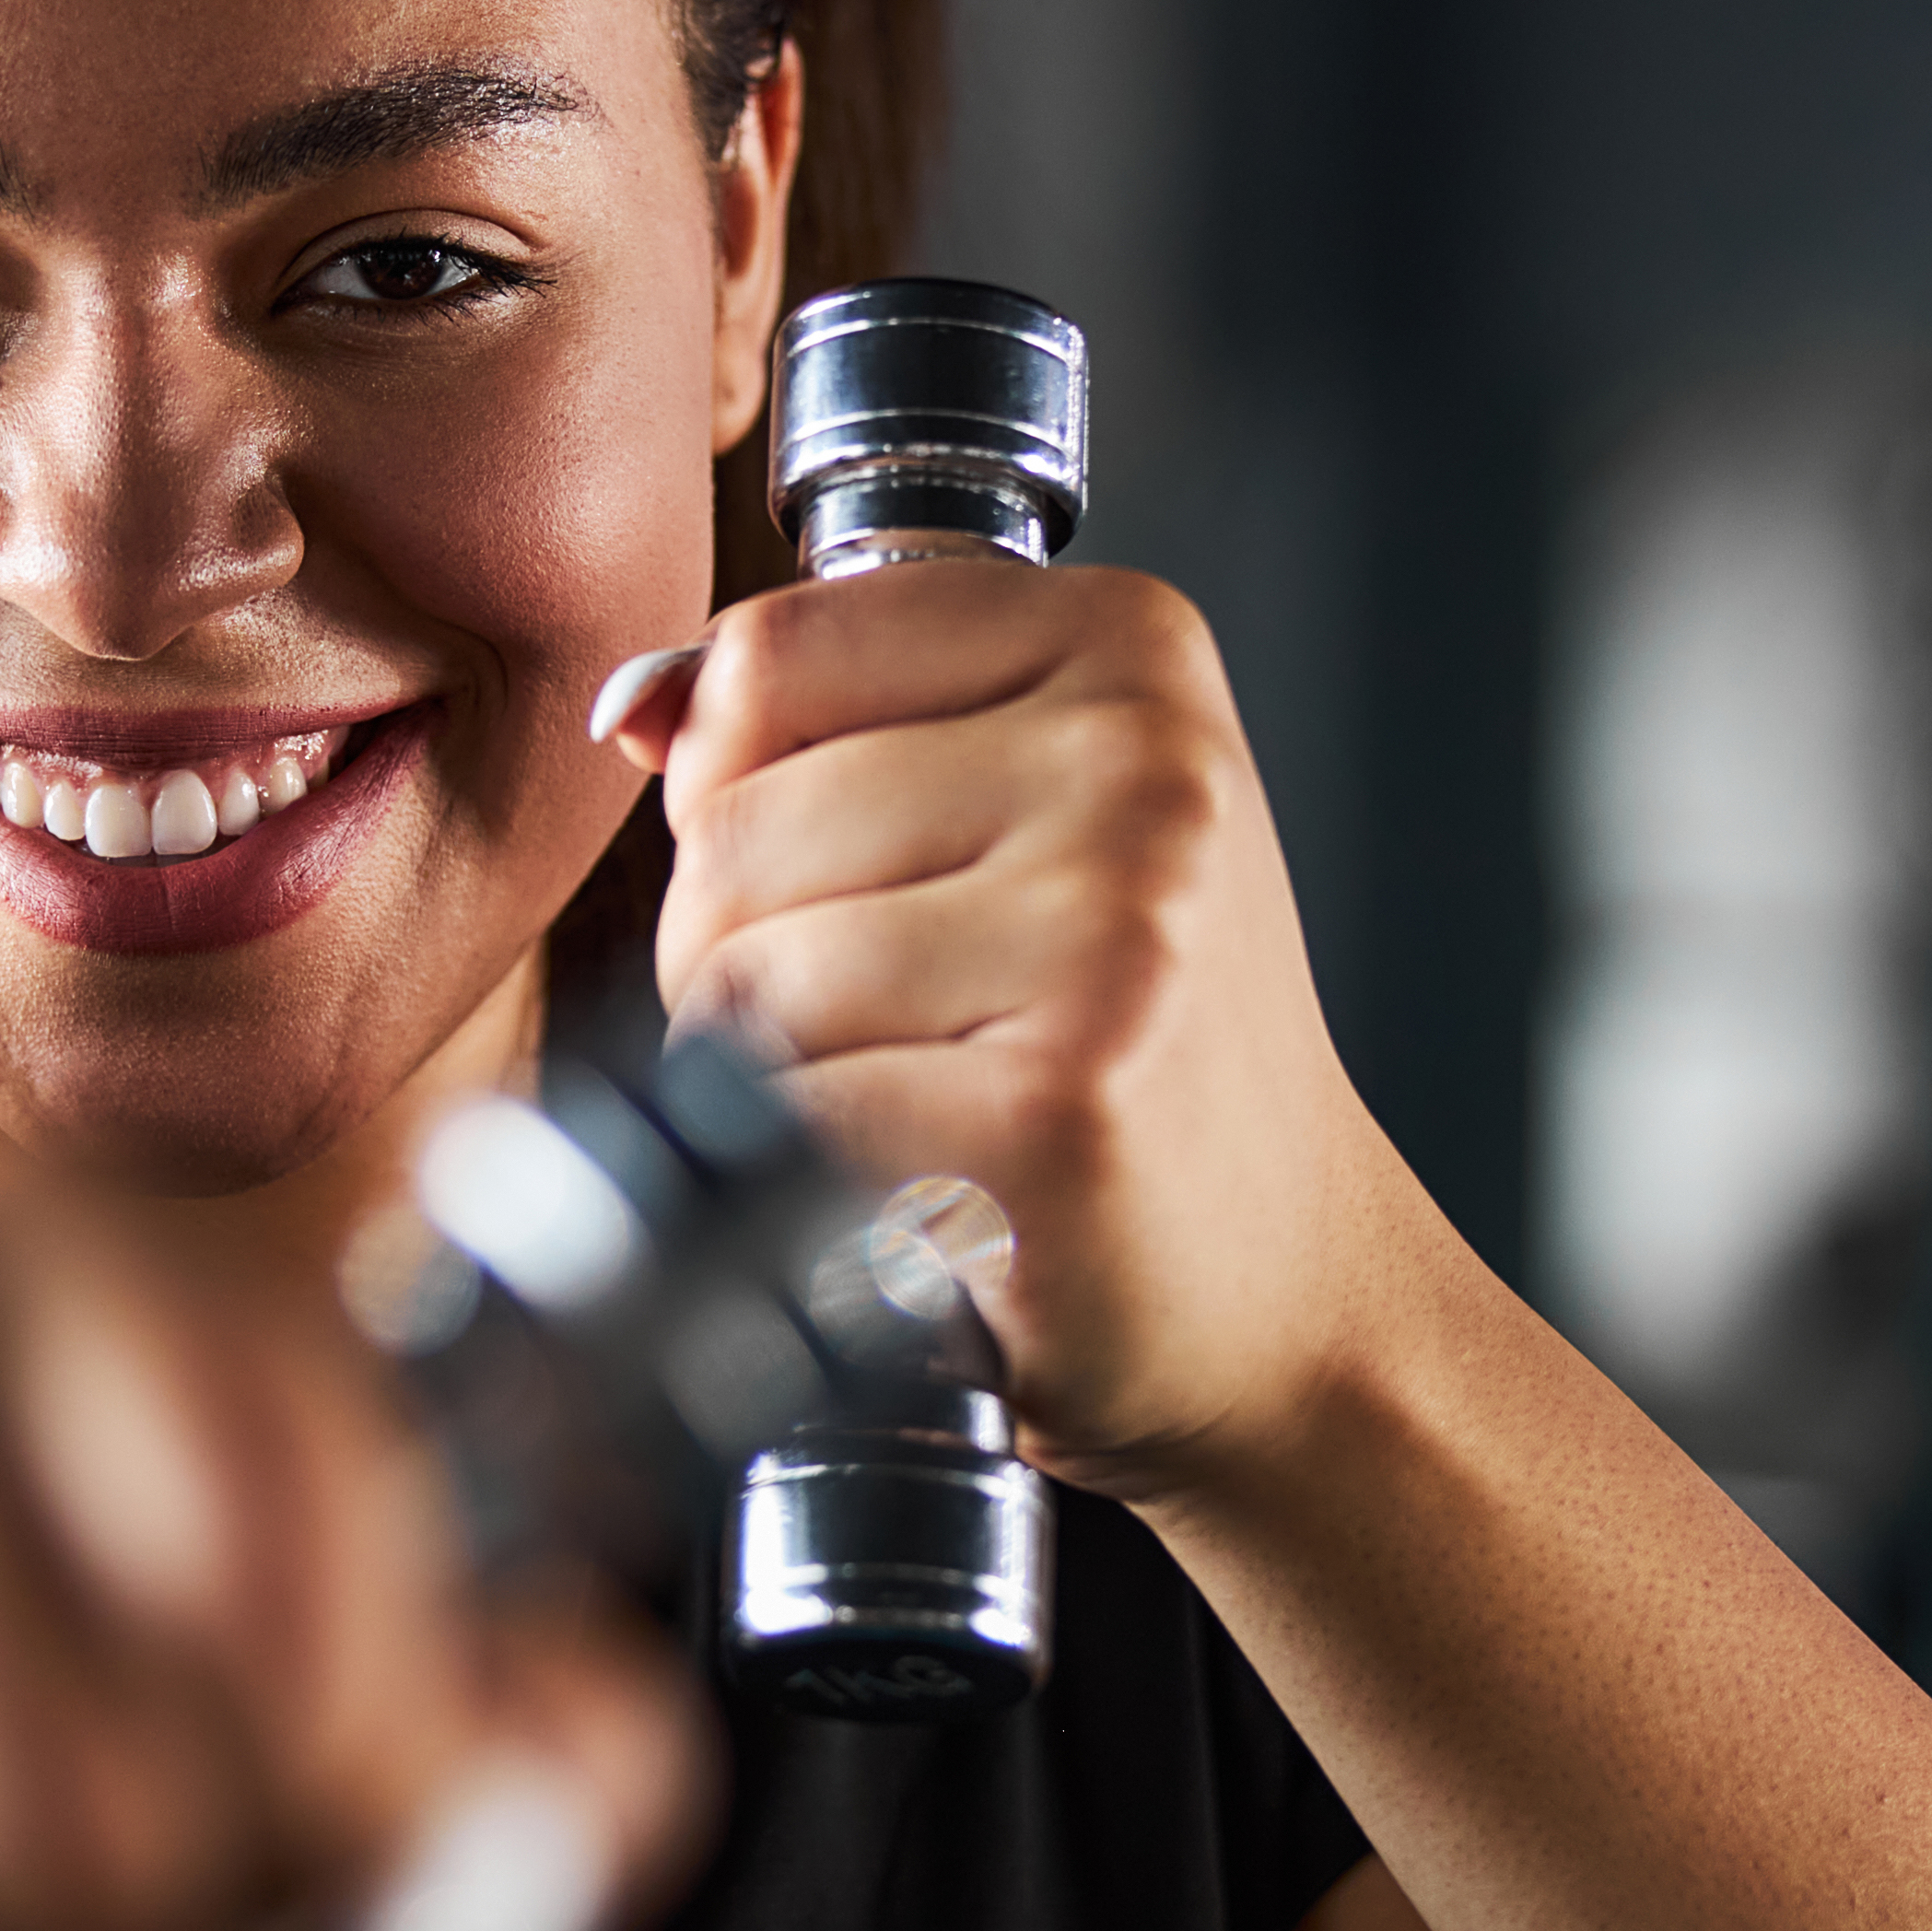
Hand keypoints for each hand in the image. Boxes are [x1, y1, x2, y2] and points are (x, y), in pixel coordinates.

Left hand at [625, 560, 1414, 1489]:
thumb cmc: (1140, 1048)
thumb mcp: (1035, 812)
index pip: (768, 654)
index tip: (860, 878)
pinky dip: (798, 1181)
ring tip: (906, 1103)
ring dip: (767, 1076)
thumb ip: (835, 724)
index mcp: (1132, 646)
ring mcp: (1111, 935)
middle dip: (742, 953)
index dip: (745, 788)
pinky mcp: (1056, 1108)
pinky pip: (778, 1116)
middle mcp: (1141, 767)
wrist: (1293, 1285)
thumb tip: (637, 705)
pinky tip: (914, 1187)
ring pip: (738, 975)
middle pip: (730, 825)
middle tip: (891, 1031)